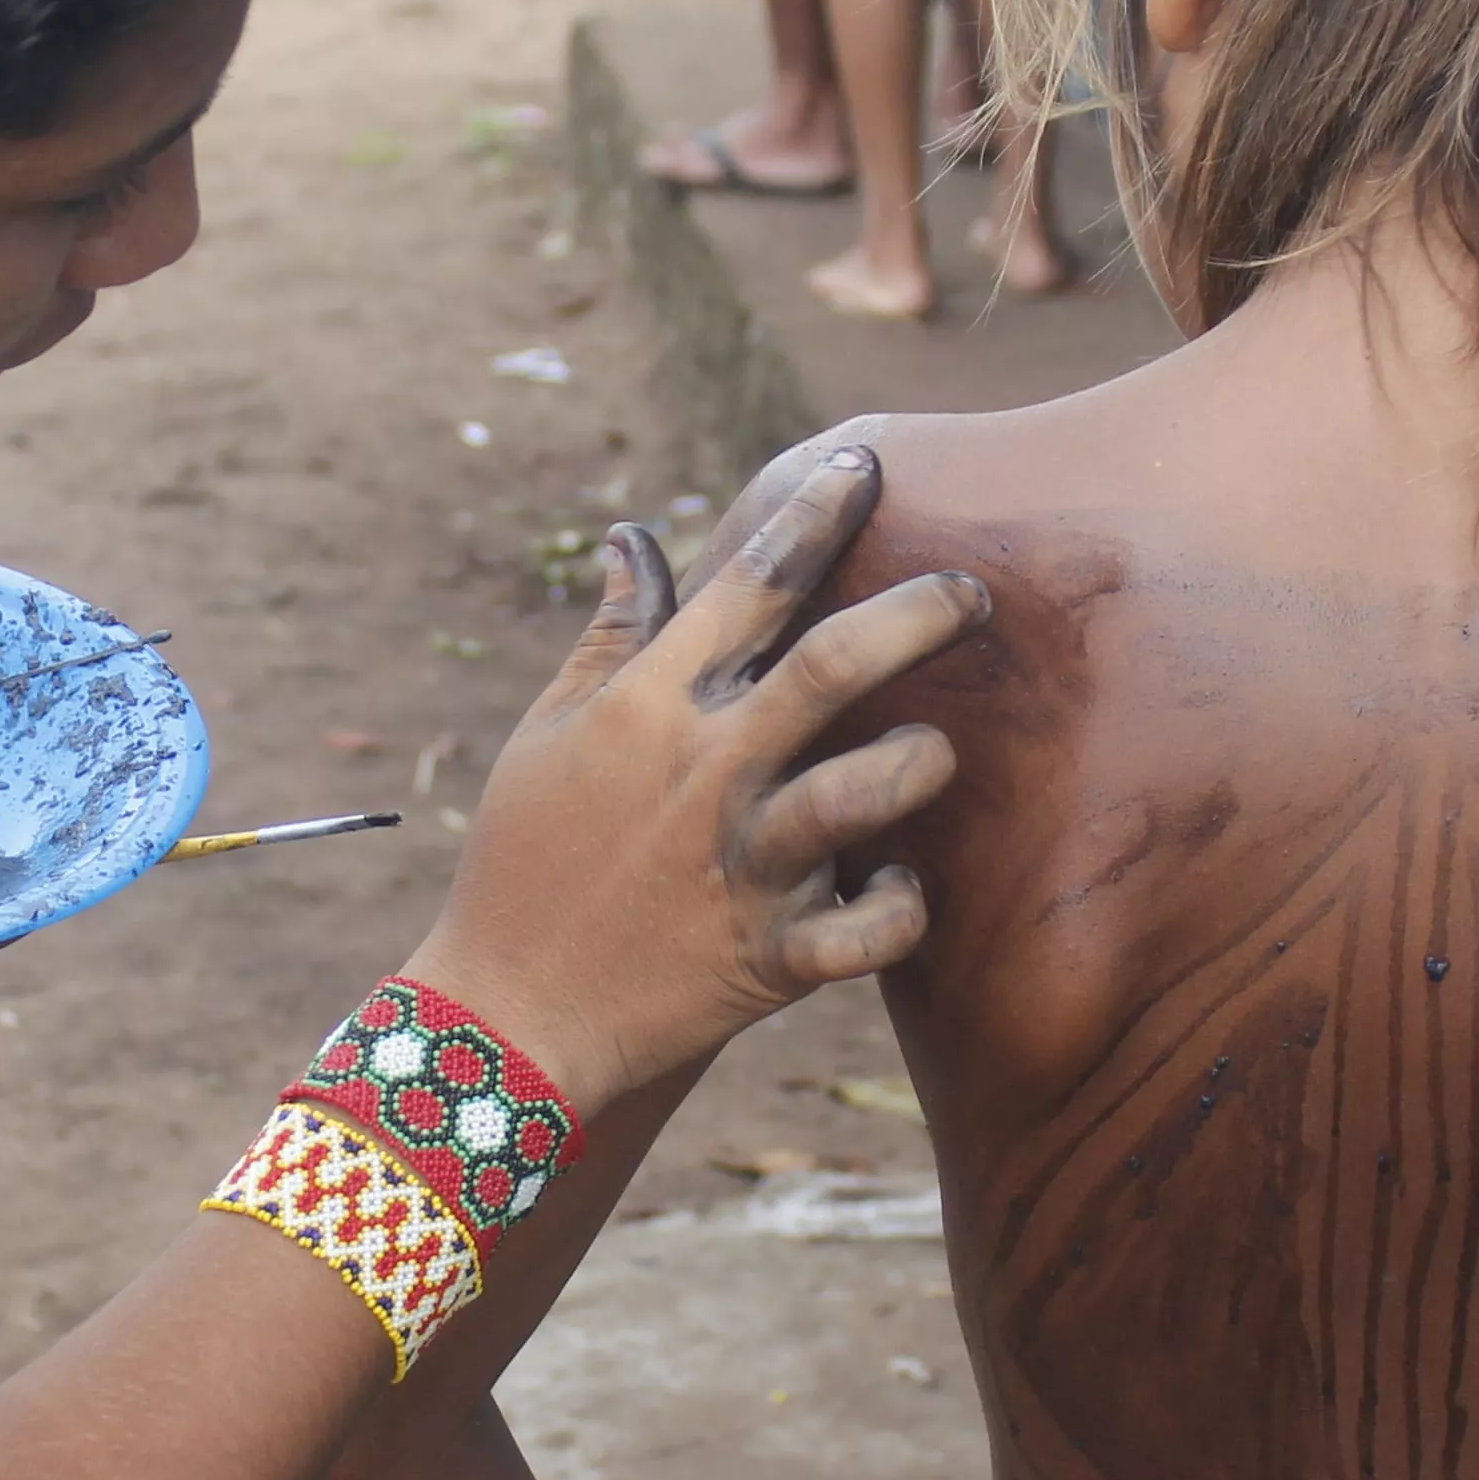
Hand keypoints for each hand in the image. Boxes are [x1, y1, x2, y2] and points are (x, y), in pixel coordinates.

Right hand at [405, 443, 979, 1103]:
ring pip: (866, 791)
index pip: (747, 583)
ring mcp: (745, 864)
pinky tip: (904, 886)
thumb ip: (611, 636)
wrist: (507, 1013)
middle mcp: (705, 772)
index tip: (863, 466)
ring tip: (937, 748)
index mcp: (647, 706)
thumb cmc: (525, 857)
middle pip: (832, 666)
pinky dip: (904, 906)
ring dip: (919, 760)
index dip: (813, 514)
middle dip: (916, 613)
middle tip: (971, 589)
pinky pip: (870, 930)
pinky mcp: (772, 957)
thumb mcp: (549, 733)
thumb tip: (635, 538)